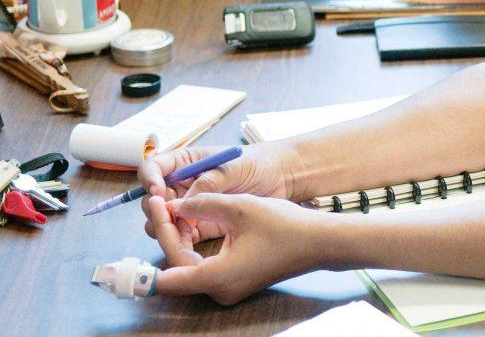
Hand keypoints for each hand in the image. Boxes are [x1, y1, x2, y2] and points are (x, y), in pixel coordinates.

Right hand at [138, 143, 296, 241]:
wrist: (284, 178)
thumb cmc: (260, 163)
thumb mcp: (233, 168)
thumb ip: (208, 182)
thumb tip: (184, 202)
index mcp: (186, 162)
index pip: (153, 168)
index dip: (150, 179)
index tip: (158, 191)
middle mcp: (183, 185)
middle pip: (153, 199)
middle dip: (157, 209)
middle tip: (170, 216)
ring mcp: (191, 207)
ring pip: (164, 221)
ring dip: (168, 228)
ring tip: (185, 230)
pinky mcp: (202, 225)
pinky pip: (183, 236)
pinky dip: (182, 242)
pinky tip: (191, 245)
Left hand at [145, 193, 325, 304]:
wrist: (318, 242)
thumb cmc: (285, 226)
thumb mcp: (241, 207)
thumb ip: (203, 204)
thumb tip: (175, 206)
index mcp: (216, 278)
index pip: (166, 272)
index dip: (160, 235)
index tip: (158, 205)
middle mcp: (218, 290)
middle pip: (175, 266)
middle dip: (168, 231)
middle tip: (163, 202)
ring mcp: (226, 288)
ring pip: (188, 265)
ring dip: (179, 237)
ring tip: (175, 207)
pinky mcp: (234, 280)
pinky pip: (203, 266)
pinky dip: (194, 244)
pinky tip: (193, 220)